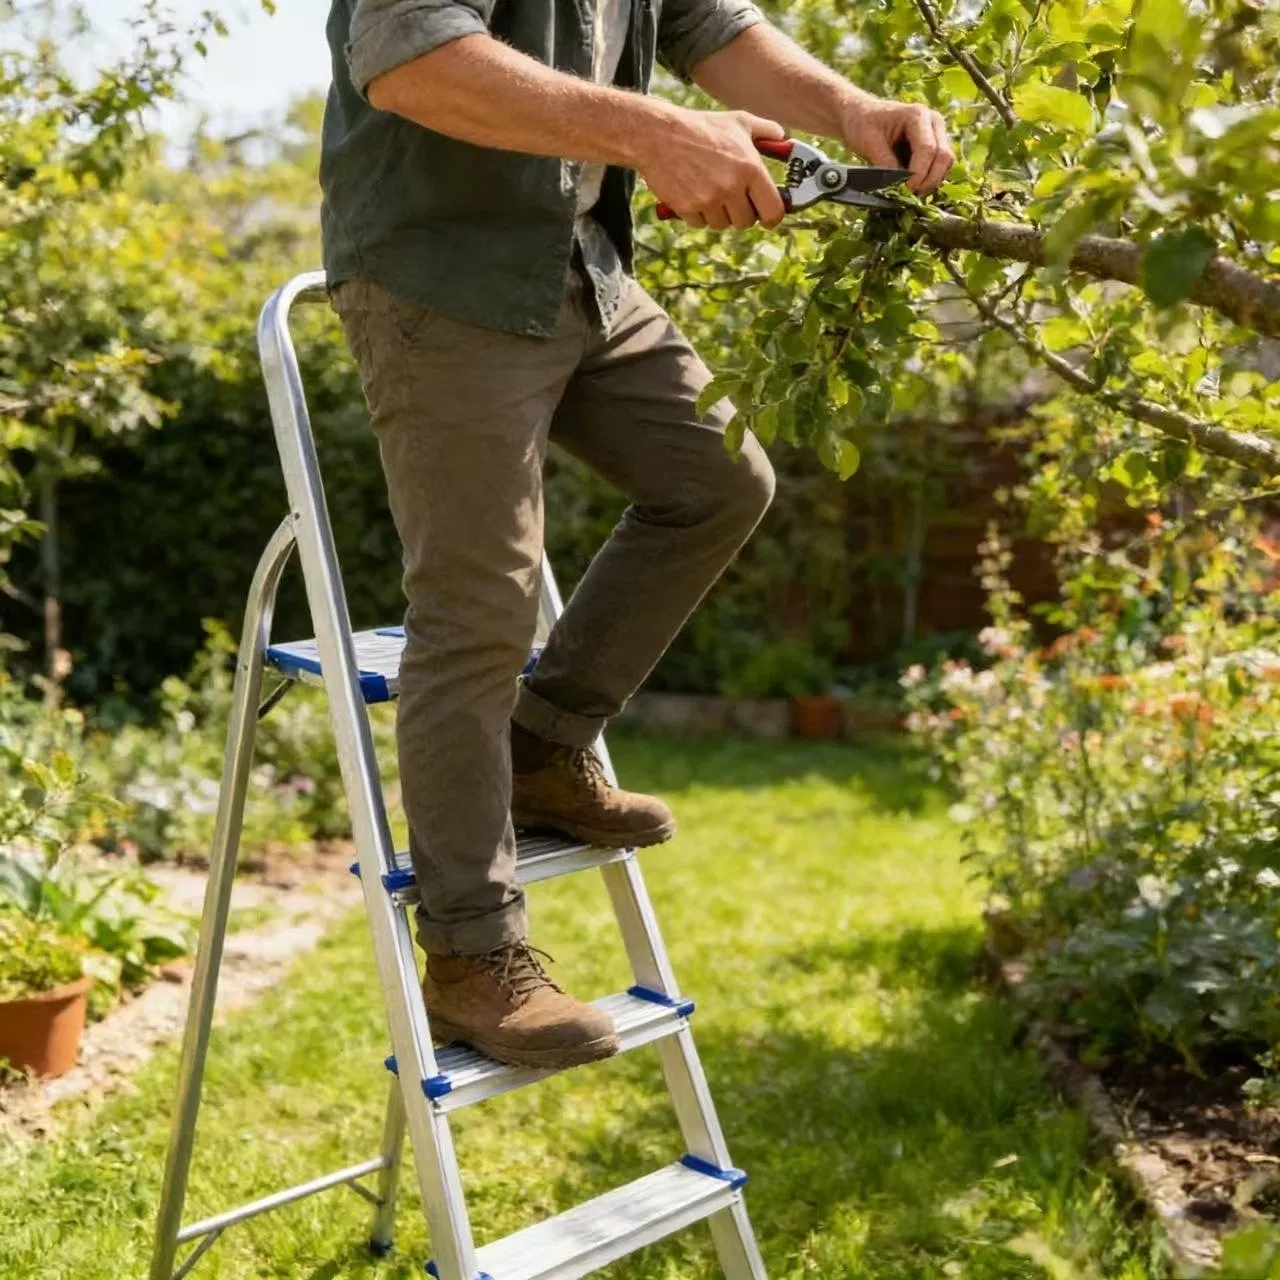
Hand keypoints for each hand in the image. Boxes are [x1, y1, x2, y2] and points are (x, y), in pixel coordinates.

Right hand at [637, 108, 788, 229]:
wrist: (660, 135)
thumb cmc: (701, 127)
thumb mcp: (738, 122)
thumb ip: (766, 131)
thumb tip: (784, 139)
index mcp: (750, 168)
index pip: (773, 210)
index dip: (772, 217)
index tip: (768, 217)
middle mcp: (732, 187)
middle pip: (746, 222)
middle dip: (740, 213)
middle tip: (732, 198)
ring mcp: (709, 200)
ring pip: (722, 224)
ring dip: (718, 213)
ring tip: (709, 190)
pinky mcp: (688, 209)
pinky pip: (700, 223)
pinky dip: (697, 213)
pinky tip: (692, 192)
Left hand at [841, 98, 954, 194]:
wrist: (861, 115)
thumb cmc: (863, 124)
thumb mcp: (869, 142)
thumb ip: (885, 162)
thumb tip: (898, 185)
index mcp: (917, 115)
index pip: (928, 149)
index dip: (919, 173)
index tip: (906, 189)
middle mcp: (933, 121)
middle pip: (944, 156)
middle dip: (929, 180)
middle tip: (910, 195)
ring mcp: (937, 133)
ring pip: (946, 163)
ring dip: (931, 181)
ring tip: (911, 192)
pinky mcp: (936, 145)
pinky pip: (941, 166)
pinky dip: (930, 179)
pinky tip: (914, 186)